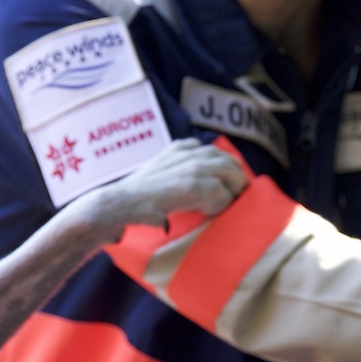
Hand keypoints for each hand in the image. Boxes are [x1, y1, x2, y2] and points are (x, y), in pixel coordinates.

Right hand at [65, 139, 248, 242]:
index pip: (212, 150)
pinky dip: (221, 204)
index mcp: (179, 148)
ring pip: (229, 173)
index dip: (225, 165)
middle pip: (226, 159)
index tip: (229, 181)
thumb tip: (192, 186)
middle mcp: (188, 153)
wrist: (119, 203)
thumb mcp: (156, 174)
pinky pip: (221, 193)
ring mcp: (191, 168)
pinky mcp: (193, 185)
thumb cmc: (134, 196)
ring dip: (235, 190)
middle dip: (238, 176)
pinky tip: (213, 213)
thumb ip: (174, 171)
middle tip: (241, 195)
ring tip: (233, 204)